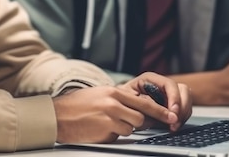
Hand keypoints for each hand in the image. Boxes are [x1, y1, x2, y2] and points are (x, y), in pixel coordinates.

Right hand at [52, 74, 190, 143]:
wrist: (57, 115)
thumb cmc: (77, 105)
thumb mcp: (100, 94)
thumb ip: (119, 99)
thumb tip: (138, 107)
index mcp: (114, 92)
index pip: (143, 102)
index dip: (159, 111)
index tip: (171, 116)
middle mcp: (113, 103)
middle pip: (141, 118)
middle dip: (139, 123)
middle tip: (130, 122)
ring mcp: (109, 118)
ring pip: (131, 129)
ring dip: (124, 129)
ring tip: (107, 124)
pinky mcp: (104, 131)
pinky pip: (118, 136)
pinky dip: (113, 135)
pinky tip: (101, 129)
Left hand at [120, 72, 191, 131]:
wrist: (118, 107)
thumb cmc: (121, 102)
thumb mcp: (130, 102)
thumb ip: (146, 105)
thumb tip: (163, 112)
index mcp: (150, 78)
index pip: (169, 84)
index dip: (174, 98)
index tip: (173, 112)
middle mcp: (161, 84)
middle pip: (183, 90)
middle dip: (182, 107)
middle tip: (175, 122)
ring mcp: (168, 94)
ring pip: (186, 100)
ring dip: (183, 114)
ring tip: (173, 127)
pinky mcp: (171, 104)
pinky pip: (183, 109)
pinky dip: (181, 118)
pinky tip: (173, 126)